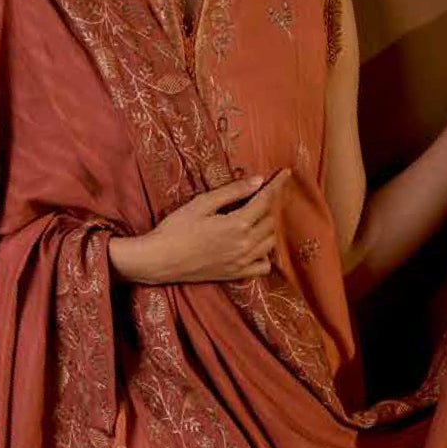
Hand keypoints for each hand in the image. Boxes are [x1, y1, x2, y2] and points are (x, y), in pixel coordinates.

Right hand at [108, 170, 290, 284]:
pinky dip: (265, 254)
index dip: (278, 184)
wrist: (160, 260)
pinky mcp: (236, 274)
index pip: (266, 200)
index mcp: (237, 223)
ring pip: (270, 242)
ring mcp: (242, 261)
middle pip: (270, 220)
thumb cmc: (176, 228)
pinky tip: (255, 245)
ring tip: (256, 217)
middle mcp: (245, 244)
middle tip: (260, 195)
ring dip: (268, 227)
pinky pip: (263, 266)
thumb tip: (258, 180)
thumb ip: (232, 192)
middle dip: (269, 204)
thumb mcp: (202, 203)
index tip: (286, 173)